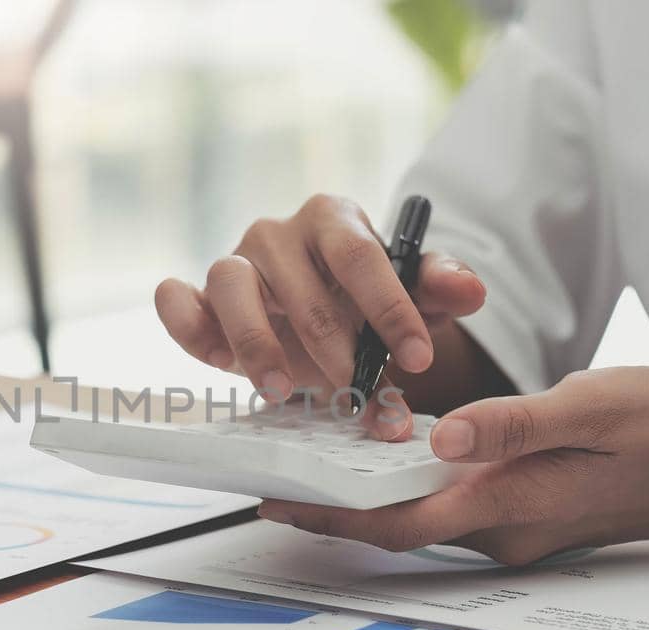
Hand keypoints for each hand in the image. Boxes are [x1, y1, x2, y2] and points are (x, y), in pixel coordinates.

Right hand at [154, 194, 486, 439]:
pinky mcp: (200, 298)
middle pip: (301, 285)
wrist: (323, 317)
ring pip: (231, 286)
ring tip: (283, 389)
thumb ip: (439, 288)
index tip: (418, 359)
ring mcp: (234, 263)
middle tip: (357, 391)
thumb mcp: (411, 293)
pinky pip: (177, 300)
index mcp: (333, 219)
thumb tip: (471, 290)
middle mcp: (277, 233)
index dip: (390, 309)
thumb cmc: (365, 300)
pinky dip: (183, 322)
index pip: (361, 256)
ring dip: (256, 343)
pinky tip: (214, 357)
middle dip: (333, 346)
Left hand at [256, 367, 648, 563]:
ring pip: (422, 513)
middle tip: (277, 465)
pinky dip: (409, 482)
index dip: (329, 517)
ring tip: (314, 453)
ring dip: (370, 490)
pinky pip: (450, 503)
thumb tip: (442, 440)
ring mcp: (514, 526)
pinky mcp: (523, 513)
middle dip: (333, 502)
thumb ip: (515, 426)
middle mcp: (503, 529)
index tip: (275, 503)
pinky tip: (387, 452)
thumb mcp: (592, 408)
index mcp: (510, 505)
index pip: (397, 525)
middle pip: (397, 524)